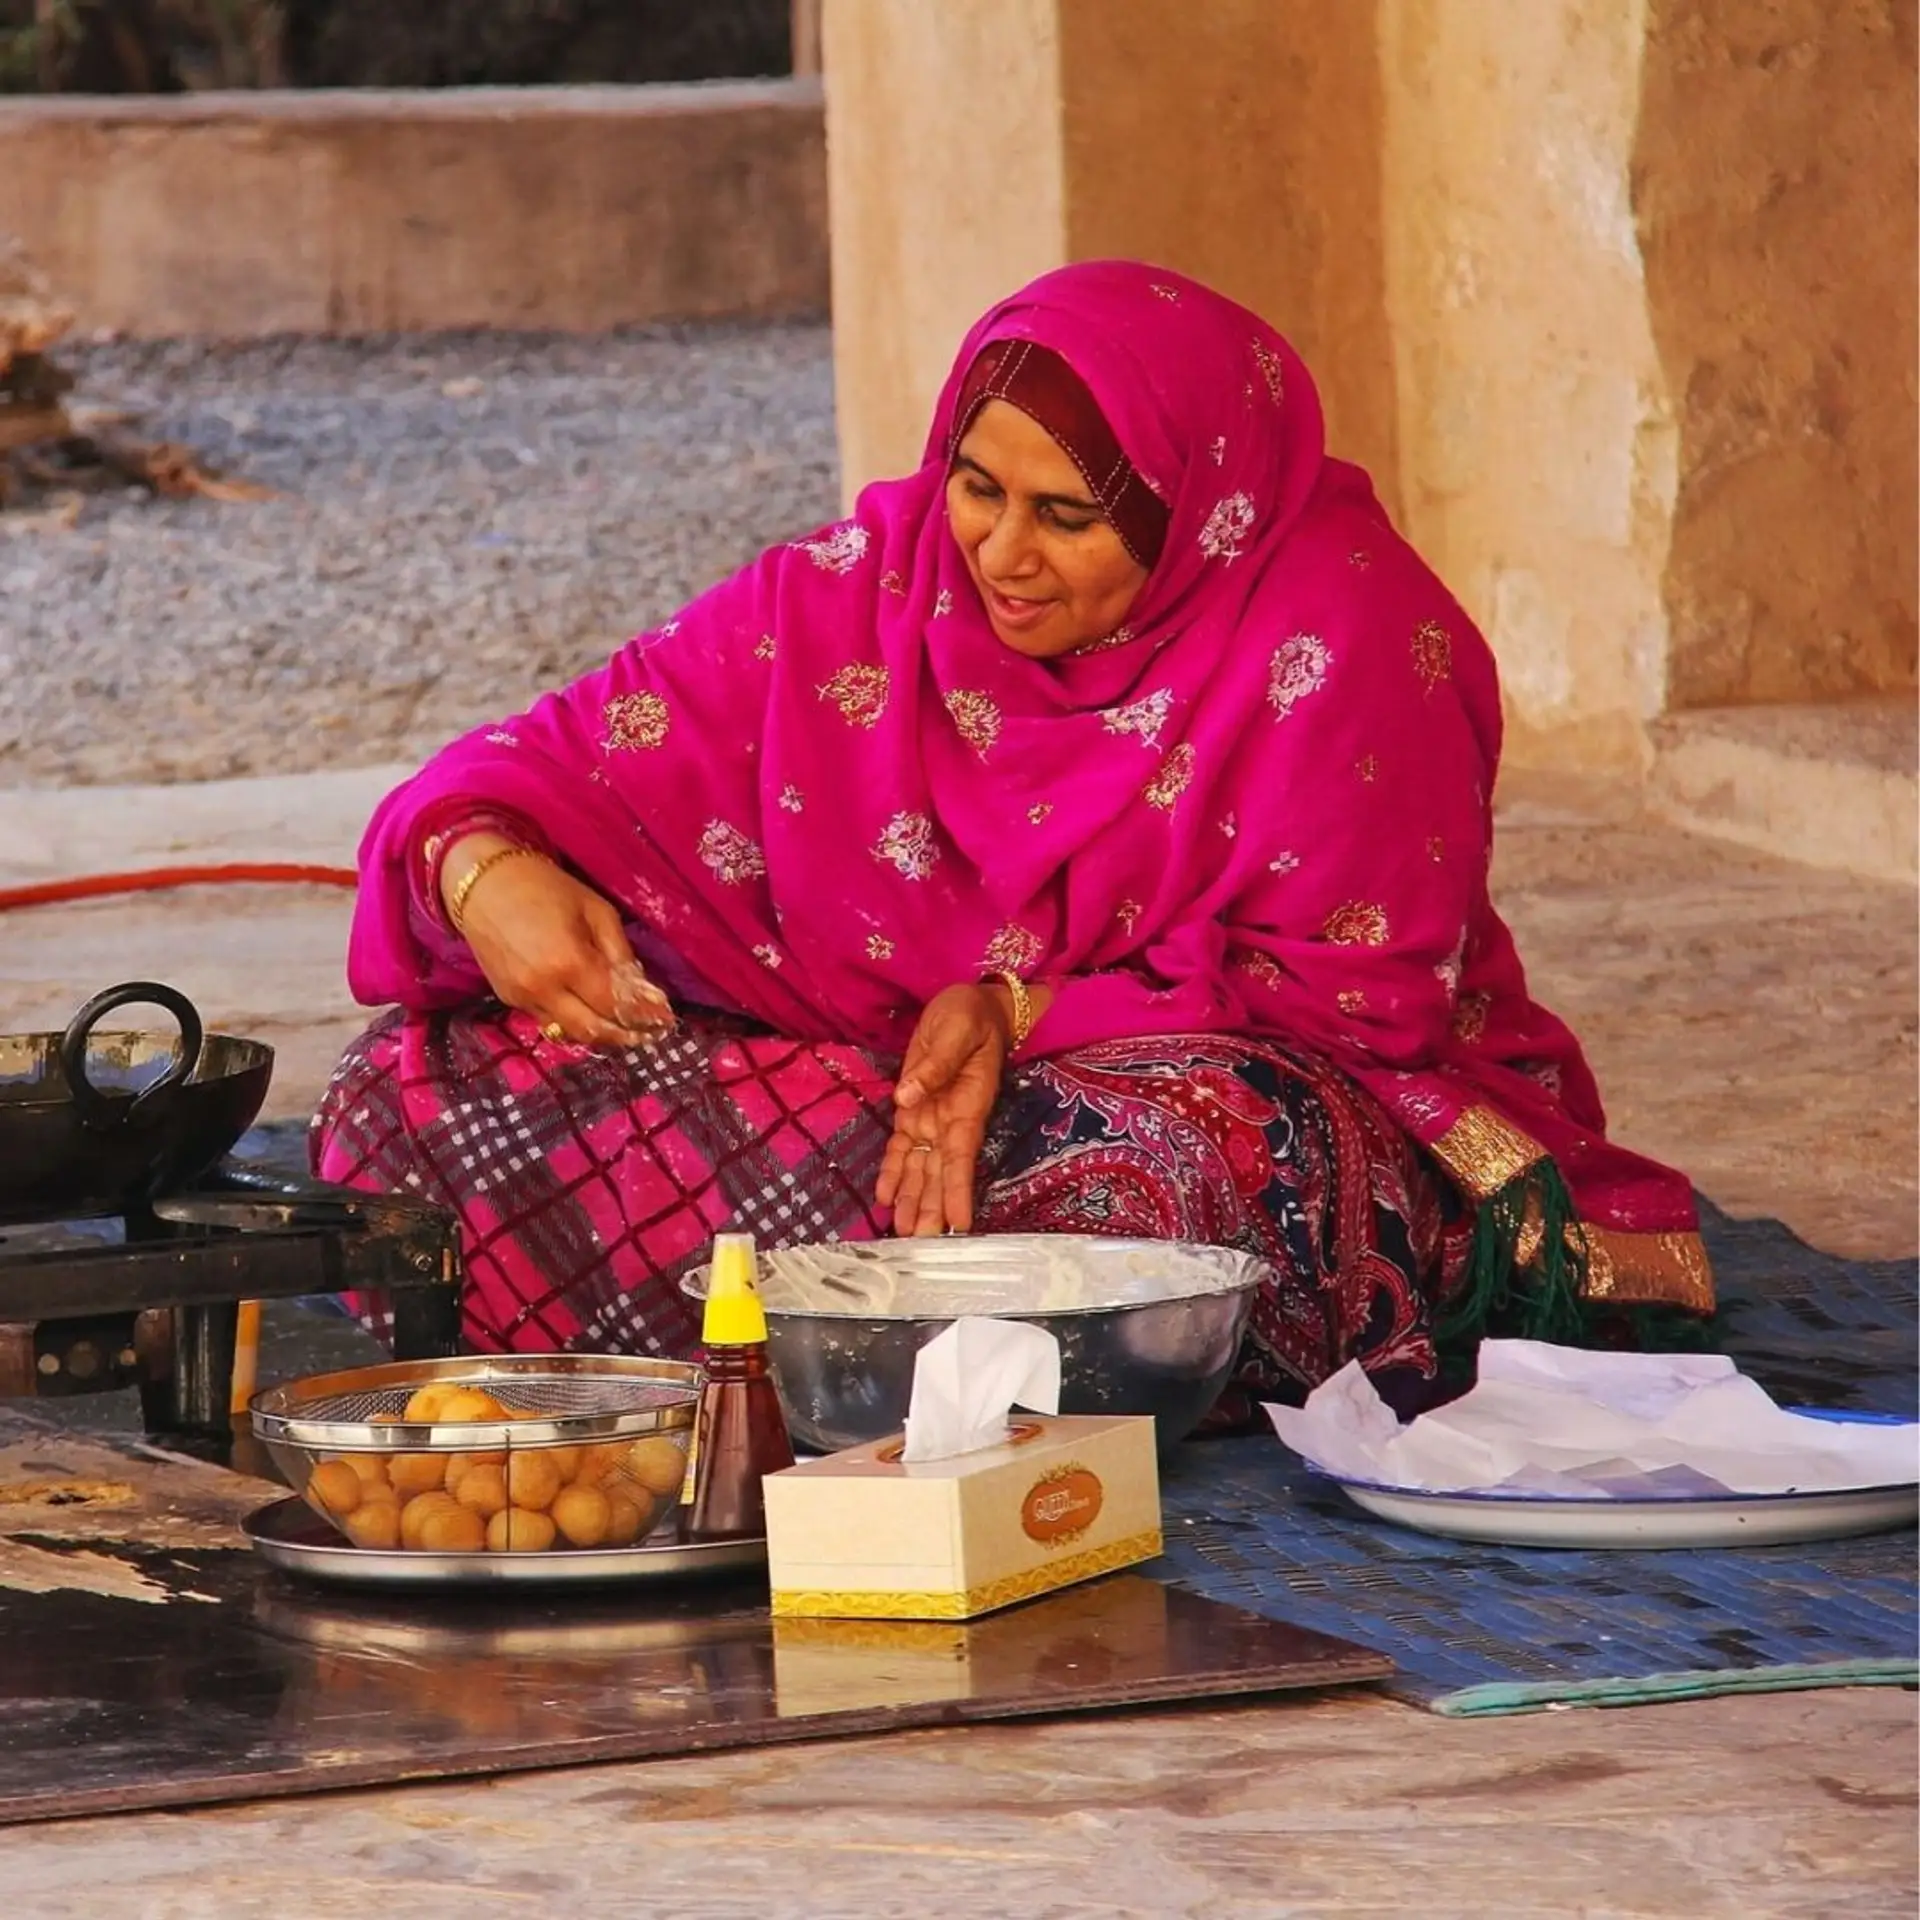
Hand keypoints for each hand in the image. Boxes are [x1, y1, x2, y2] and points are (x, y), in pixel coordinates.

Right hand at [442, 834, 674, 1047]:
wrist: (481, 885)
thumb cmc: (545, 888)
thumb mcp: (595, 910)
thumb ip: (620, 953)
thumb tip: (644, 990)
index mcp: (569, 961)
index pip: (614, 1005)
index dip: (643, 1016)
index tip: (665, 1020)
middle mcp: (543, 988)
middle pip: (593, 1030)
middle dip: (625, 1036)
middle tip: (648, 1033)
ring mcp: (521, 998)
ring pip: (570, 1033)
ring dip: (600, 1034)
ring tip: (624, 1028)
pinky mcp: (508, 1000)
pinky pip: (548, 1021)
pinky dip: (572, 1021)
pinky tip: (588, 1011)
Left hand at [876, 984, 1014, 1236]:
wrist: (973, 1004)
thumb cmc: (972, 1014)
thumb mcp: (957, 1029)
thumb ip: (935, 1063)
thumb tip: (906, 1098)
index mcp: (968, 1105)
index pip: (962, 1155)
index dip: (958, 1189)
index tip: (959, 1222)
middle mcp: (951, 1121)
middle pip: (940, 1172)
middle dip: (931, 1208)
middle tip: (919, 1244)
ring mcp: (932, 1118)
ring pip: (921, 1167)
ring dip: (912, 1199)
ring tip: (901, 1233)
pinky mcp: (914, 1110)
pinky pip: (903, 1147)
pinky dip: (894, 1172)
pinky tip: (883, 1198)